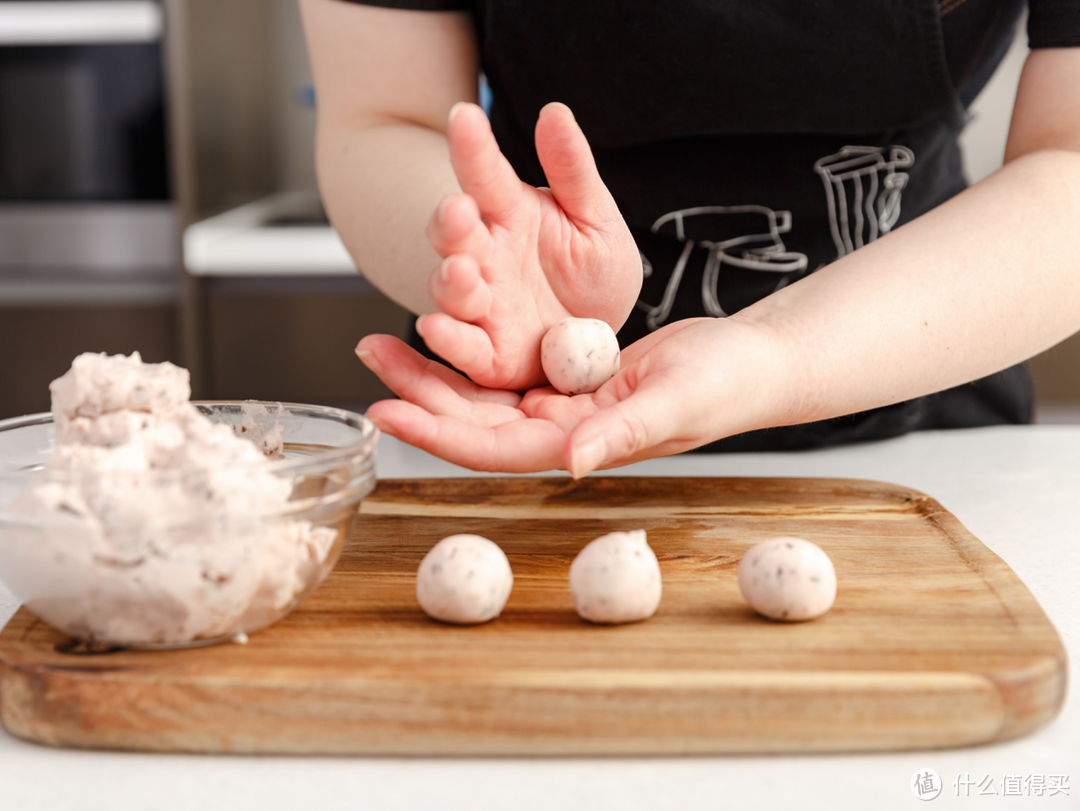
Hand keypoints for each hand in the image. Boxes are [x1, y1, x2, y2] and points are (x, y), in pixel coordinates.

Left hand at [356, 317, 785, 474]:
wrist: (747, 362)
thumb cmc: (725, 386)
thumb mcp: (677, 401)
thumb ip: (624, 431)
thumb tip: (572, 460)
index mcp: (579, 445)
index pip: (494, 448)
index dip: (437, 433)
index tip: (385, 409)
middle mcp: (561, 432)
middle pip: (473, 420)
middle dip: (418, 394)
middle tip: (366, 356)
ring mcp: (562, 407)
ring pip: (483, 393)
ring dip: (434, 371)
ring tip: (383, 339)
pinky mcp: (568, 379)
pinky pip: (507, 366)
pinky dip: (472, 347)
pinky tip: (442, 324)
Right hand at [419, 101, 641, 390]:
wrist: (597, 335)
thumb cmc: (591, 271)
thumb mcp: (595, 218)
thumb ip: (573, 170)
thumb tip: (555, 112)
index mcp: (509, 215)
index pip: (486, 175)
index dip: (473, 147)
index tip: (465, 115)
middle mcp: (486, 258)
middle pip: (455, 235)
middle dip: (452, 223)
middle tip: (459, 210)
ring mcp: (483, 306)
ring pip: (452, 291)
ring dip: (450, 282)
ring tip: (460, 271)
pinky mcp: (488, 354)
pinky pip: (464, 349)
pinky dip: (448, 340)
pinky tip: (435, 328)